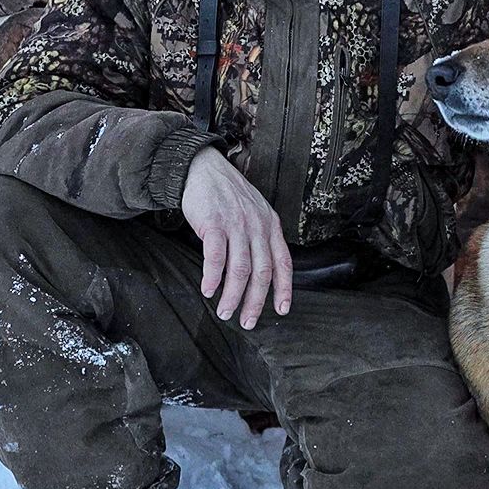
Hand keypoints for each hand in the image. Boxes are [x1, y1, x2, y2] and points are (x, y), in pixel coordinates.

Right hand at [180, 147, 292, 328]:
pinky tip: (208, 289)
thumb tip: (260, 272)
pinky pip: (216, 256)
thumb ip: (260, 238)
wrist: (204, 168)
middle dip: (255, 302)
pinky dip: (213, 277)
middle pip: (262, 272)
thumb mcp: (255, 212)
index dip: (284, 289)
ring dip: (233, 295)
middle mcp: (257, 227)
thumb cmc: (227, 194)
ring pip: (240, 269)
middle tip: (247, 321)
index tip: (281, 309)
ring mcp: (237, 225)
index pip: (283, 263)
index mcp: (270, 226)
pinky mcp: (215, 223)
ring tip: (225, 311)